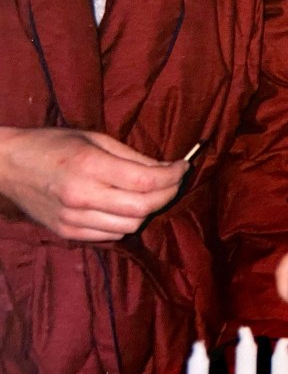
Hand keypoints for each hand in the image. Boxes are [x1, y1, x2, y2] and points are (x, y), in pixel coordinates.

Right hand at [0, 127, 189, 240]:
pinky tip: (125, 206)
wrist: (6, 166)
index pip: (146, 182)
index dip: (173, 177)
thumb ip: (132, 157)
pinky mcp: (67, 232)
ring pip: (131, 226)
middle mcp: (82, 196)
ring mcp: (73, 219)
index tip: (184, 167)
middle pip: (144, 208)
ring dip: (148, 210)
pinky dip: (126, 222)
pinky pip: (111, 235)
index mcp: (89, 166)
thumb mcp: (95, 138)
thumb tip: (167, 170)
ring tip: (149, 192)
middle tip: (174, 181)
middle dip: (168, 194)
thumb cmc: (52, 144)